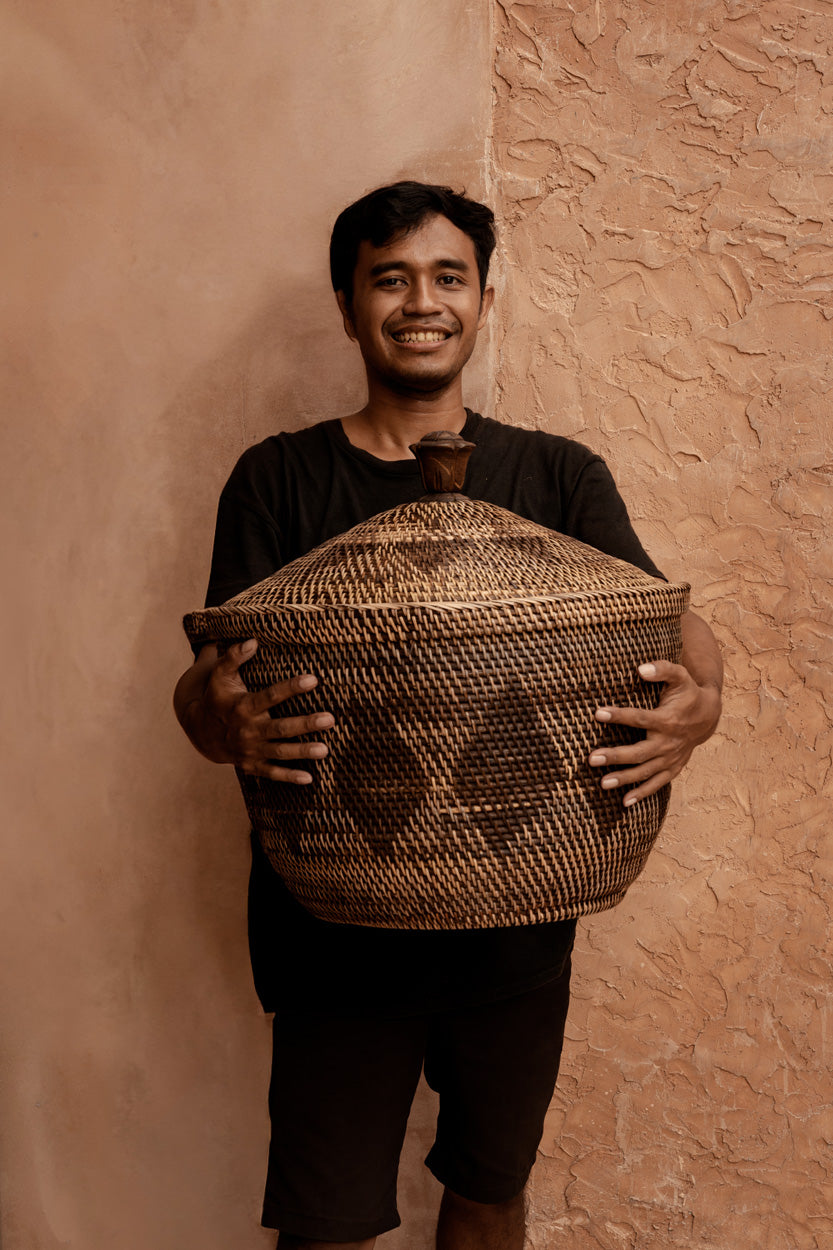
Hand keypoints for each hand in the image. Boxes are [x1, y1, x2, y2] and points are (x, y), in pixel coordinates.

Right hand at [177, 639, 334, 783]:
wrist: (201, 732)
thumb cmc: (218, 698)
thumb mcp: (220, 676)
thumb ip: (234, 657)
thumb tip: (253, 641)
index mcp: (243, 706)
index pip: (270, 696)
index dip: (291, 688)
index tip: (314, 679)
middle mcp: (247, 730)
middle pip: (280, 728)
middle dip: (305, 724)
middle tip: (330, 719)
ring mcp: (250, 750)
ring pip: (279, 752)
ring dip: (302, 752)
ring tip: (325, 749)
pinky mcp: (251, 765)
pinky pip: (271, 773)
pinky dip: (289, 777)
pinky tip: (309, 778)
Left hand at [588, 660, 721, 806]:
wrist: (709, 715)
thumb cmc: (688, 693)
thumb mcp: (680, 676)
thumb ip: (662, 669)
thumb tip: (640, 668)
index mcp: (667, 719)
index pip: (640, 718)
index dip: (619, 715)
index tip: (598, 713)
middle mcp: (668, 742)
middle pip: (639, 752)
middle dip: (615, 756)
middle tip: (591, 759)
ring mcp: (671, 758)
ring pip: (646, 771)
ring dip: (624, 779)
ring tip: (602, 783)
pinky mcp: (673, 768)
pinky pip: (657, 784)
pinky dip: (642, 793)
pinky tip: (624, 802)